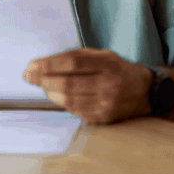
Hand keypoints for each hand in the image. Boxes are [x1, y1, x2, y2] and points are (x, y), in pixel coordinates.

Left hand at [23, 49, 152, 124]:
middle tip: (30, 77)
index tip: (32, 66)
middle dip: (43, 80)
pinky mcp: (103, 118)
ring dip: (50, 92)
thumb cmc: (116, 69)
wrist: (144, 91)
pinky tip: (58, 95)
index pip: (72, 62)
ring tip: (43, 85)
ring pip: (68, 100)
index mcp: (108, 63)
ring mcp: (106, 104)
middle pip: (68, 83)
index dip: (49, 64)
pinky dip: (62, 102)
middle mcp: (109, 84)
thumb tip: (42, 64)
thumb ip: (75, 57)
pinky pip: (75, 110)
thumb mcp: (101, 55)